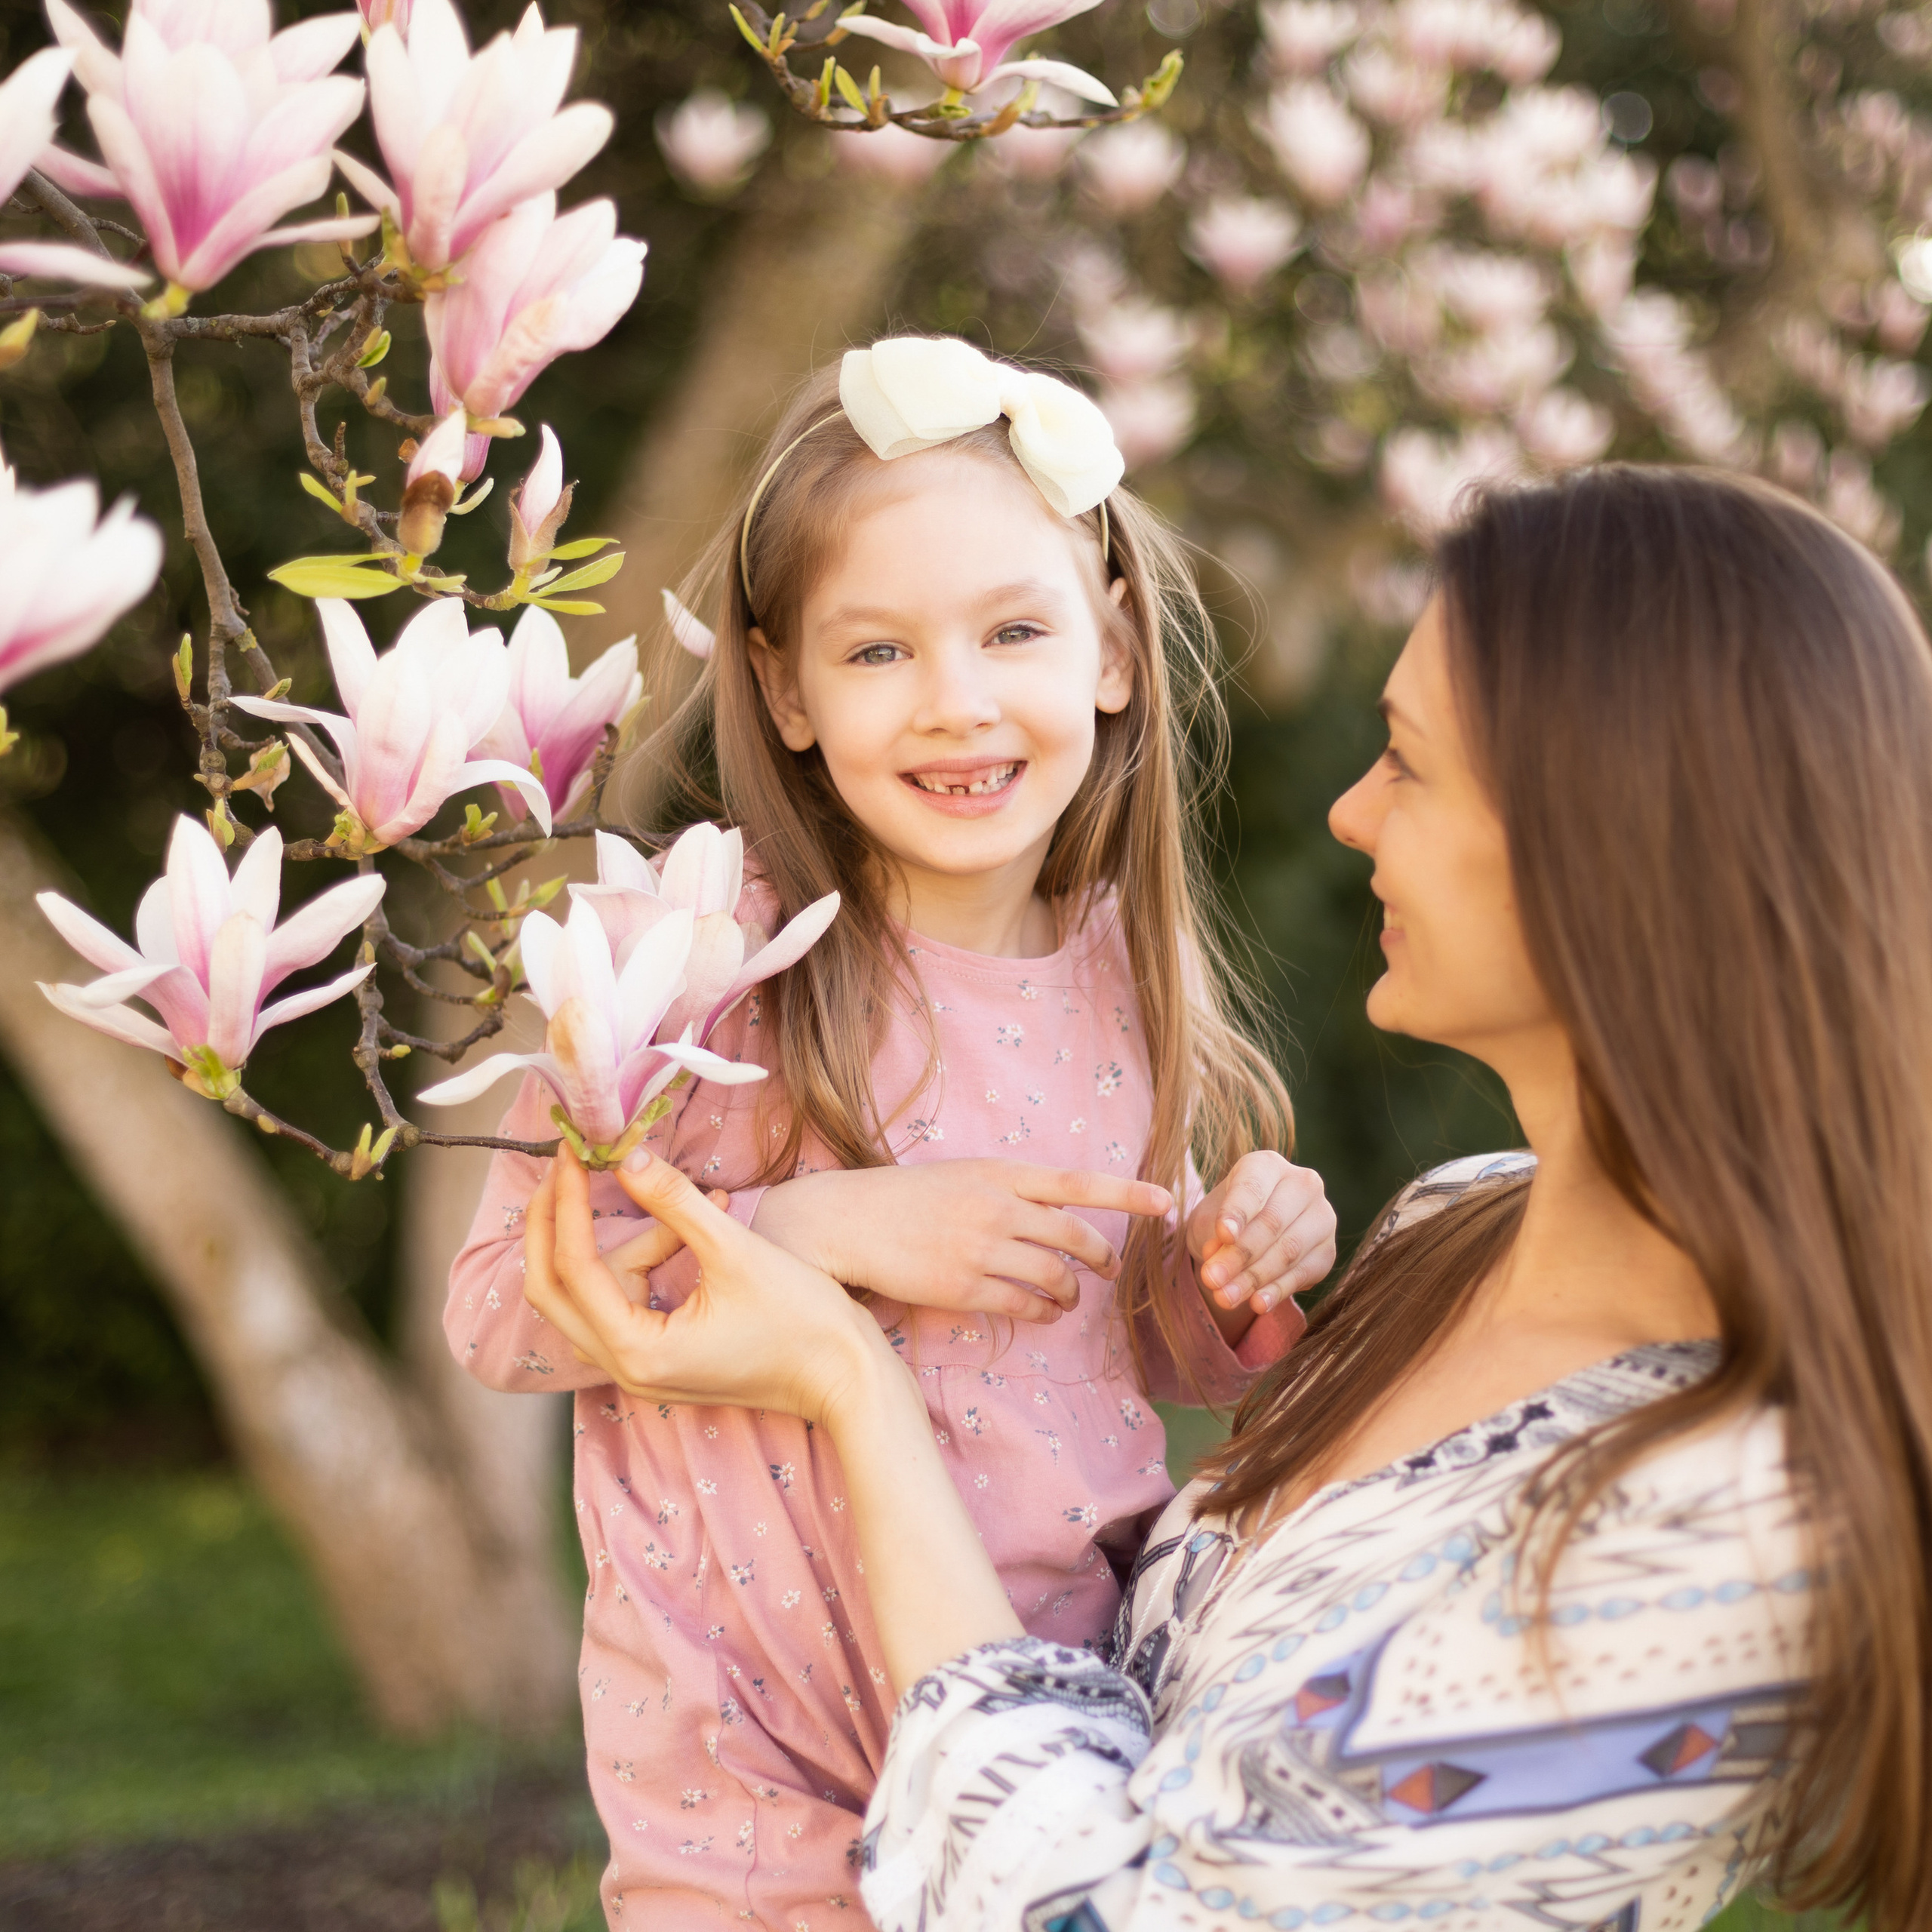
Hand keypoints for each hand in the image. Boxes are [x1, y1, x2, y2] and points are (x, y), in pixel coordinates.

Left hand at [523, 1145, 885, 1421]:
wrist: (846, 1377)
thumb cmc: (801, 1319)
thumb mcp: (734, 1250)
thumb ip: (674, 1201)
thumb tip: (626, 1156)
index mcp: (637, 1350)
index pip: (575, 1266)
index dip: (568, 1202)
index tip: (572, 1151)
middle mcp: (626, 1370)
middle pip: (556, 1291)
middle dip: (557, 1225)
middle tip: (569, 1169)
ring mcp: (641, 1372)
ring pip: (593, 1296)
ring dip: (616, 1244)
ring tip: (678, 1206)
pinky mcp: (661, 1363)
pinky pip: (624, 1306)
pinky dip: (643, 1264)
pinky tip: (687, 1233)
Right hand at [750, 1160, 1174, 1323]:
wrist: (847, 1221)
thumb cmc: (907, 1198)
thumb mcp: (963, 1175)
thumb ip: (1009, 1191)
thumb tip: (1056, 1215)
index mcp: (999, 1172)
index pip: (1079, 1182)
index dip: (1128, 1193)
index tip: (1167, 1200)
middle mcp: (996, 1207)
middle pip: (1076, 1237)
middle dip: (1104, 1257)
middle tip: (1110, 1269)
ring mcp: (980, 1249)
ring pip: (1054, 1276)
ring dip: (1072, 1291)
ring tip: (1071, 1297)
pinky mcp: (962, 1287)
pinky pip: (1023, 1305)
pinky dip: (1043, 1313)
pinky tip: (1044, 1313)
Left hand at [1189, 1151, 1337, 1314]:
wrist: (1249, 1234)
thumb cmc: (1225, 1219)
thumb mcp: (1209, 1220)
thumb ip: (1213, 1234)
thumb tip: (1218, 1258)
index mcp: (1267, 1165)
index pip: (1253, 1189)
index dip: (1237, 1212)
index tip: (1223, 1235)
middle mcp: (1303, 1184)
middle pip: (1271, 1224)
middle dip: (1238, 1256)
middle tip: (1211, 1280)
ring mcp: (1322, 1217)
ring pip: (1287, 1251)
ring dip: (1254, 1278)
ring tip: (1225, 1297)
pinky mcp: (1328, 1251)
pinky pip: (1302, 1273)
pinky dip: (1277, 1290)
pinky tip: (1257, 1303)